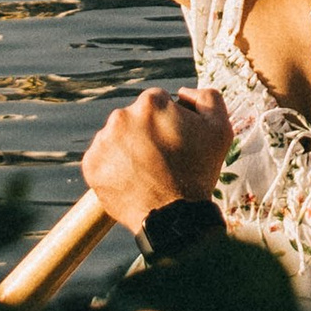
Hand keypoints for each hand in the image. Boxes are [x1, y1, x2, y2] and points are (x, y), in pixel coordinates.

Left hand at [81, 84, 233, 230]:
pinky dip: (114, 167)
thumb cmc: (198, 172)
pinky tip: (132, 180)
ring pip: (117, 138)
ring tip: (147, 172)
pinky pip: (102, 159)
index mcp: (150, 103)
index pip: (158, 102)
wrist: (174, 217)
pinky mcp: (91, 164)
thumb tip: (183, 93)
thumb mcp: (220, 129)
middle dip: (147, 133)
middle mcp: (121, 116)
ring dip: (129, 149)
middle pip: (135, 118)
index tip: (175, 142)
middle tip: (162, 160)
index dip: (170, 121)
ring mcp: (103, 141)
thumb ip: (206, 97)